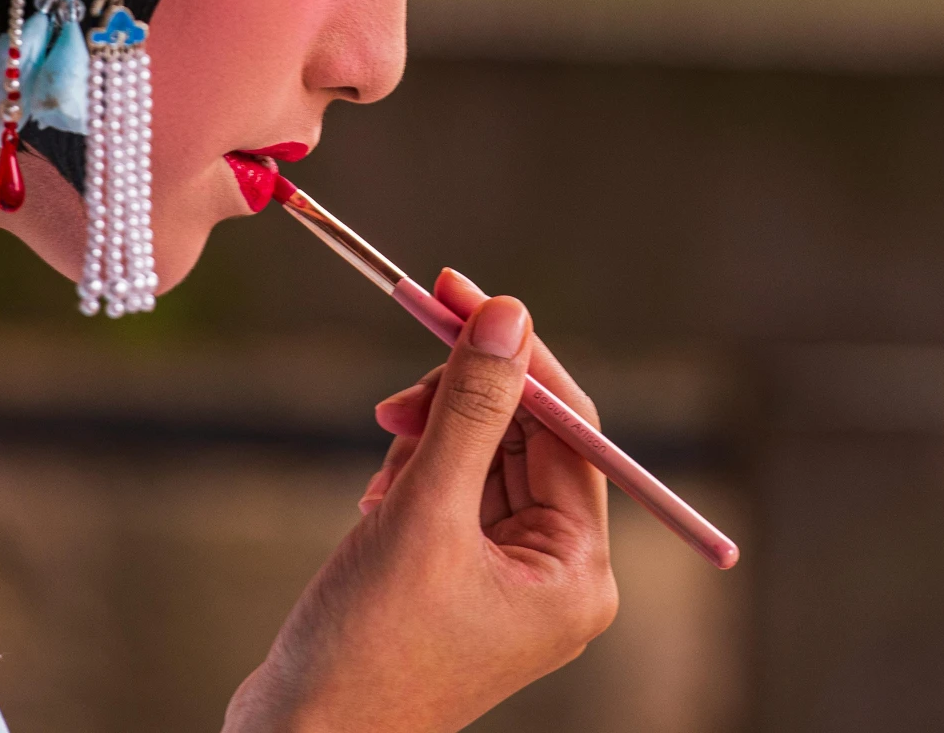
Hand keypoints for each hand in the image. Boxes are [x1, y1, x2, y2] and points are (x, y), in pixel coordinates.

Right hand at [224, 271, 617, 732]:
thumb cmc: (365, 651)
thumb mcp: (422, 514)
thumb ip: (470, 409)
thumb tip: (508, 314)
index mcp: (578, 572)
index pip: (570, 427)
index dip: (516, 354)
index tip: (462, 292)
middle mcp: (555, 576)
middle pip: (525, 436)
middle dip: (463, 399)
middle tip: (403, 376)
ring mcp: (505, 580)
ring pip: (481, 457)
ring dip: (430, 439)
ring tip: (384, 466)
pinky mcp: (455, 580)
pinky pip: (450, 492)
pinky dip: (413, 476)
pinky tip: (376, 503)